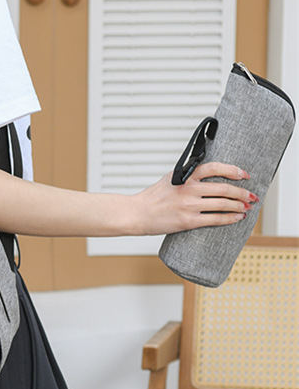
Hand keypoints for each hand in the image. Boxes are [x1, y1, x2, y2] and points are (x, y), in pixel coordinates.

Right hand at [131, 162, 256, 235]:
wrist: (137, 213)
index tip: (245, 174)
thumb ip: (188, 176)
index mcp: (184, 175)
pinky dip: (230, 218)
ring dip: (239, 206)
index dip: (233, 170)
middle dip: (242, 192)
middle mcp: (188, 189)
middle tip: (252, 196)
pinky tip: (237, 217)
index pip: (214, 167)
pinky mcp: (188, 221)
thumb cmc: (153, 197)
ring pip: (223, 204)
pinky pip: (215, 219)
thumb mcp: (170, 179)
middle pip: (224, 188)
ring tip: (246, 207)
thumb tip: (210, 176)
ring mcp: (189, 205)